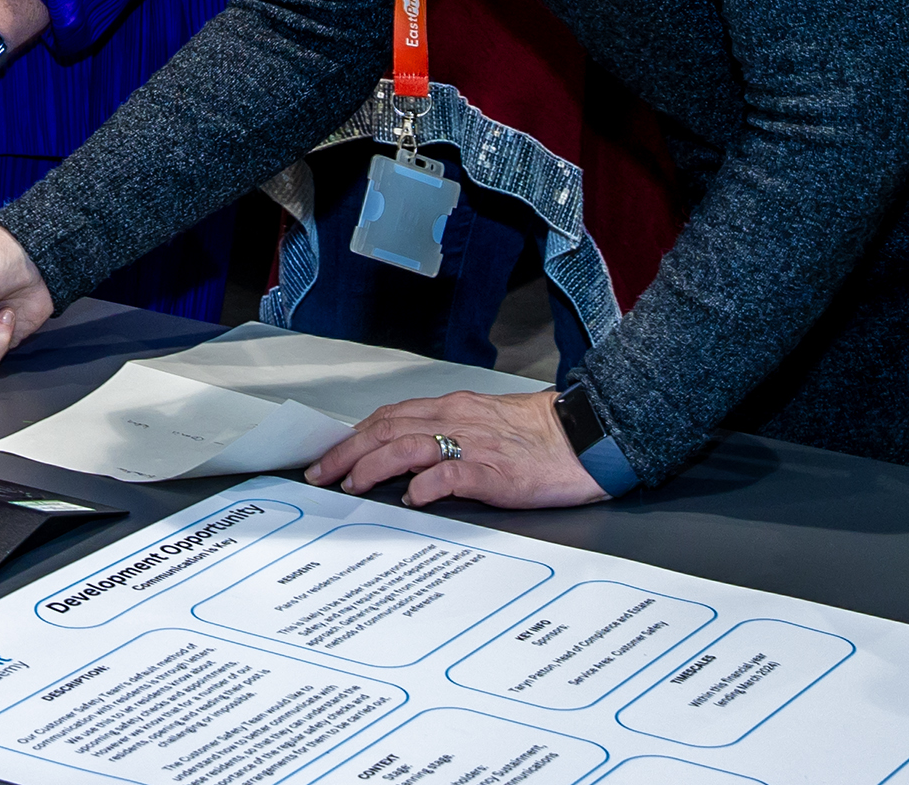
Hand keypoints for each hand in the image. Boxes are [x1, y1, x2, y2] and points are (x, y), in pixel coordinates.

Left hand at [304, 390, 610, 509]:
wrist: (587, 436)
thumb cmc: (539, 435)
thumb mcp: (485, 425)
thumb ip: (448, 435)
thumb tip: (408, 458)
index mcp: (454, 408)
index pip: (391, 415)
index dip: (356, 434)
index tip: (331, 453)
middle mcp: (458, 419)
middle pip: (388, 428)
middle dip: (348, 451)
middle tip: (321, 474)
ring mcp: (476, 444)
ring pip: (409, 445)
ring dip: (373, 466)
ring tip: (352, 485)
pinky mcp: (497, 471)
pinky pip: (453, 473)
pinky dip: (426, 484)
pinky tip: (412, 498)